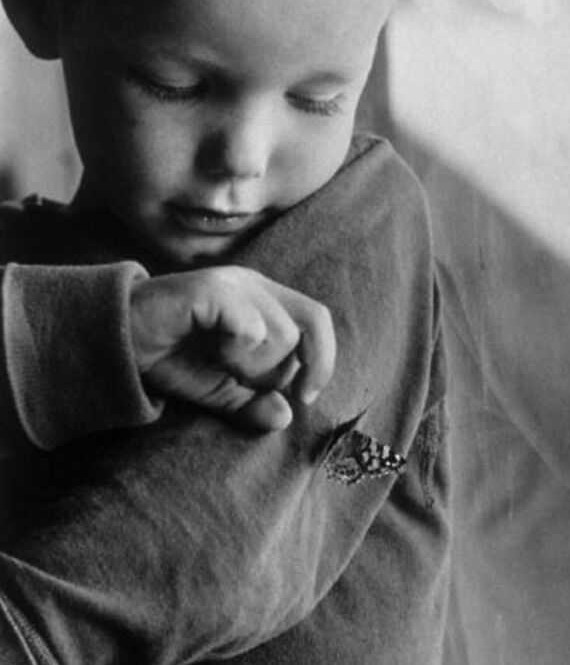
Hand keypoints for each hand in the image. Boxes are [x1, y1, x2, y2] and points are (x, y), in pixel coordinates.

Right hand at [129, 267, 335, 429]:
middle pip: (313, 323)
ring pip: (283, 335)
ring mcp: (235, 282)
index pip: (318, 320)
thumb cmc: (171, 358)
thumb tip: (286, 416)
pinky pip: (252, 329)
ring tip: (221, 362)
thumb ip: (253, 401)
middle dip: (294, 366)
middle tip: (257, 384)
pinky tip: (212, 351)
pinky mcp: (213, 288)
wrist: (118, 344)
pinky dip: (237, 353)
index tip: (301, 396)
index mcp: (265, 299)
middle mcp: (255, 284)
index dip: (321, 361)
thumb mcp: (219, 389)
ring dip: (256, 365)